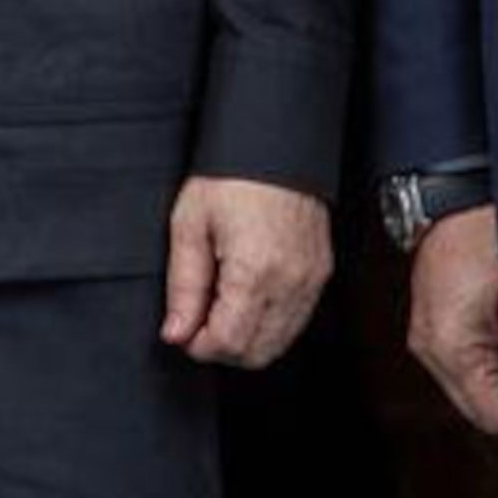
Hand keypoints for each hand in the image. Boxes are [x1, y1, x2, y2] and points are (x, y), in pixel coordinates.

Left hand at [160, 177, 331, 367]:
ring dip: (247, 339)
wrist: (275, 144)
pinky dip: (271, 325)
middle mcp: (290, 282)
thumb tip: (176, 332)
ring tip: (222, 306)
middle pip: (257, 353)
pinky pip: (297, 321)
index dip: (200, 345)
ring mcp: (311, 280)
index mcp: (255, 271)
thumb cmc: (232, 176)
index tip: (184, 331)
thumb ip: (183, 286)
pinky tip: (248, 300)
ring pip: (280, 343)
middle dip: (222, 347)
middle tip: (199, 320)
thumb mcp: (190, 224)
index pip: (229, 343)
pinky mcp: (321, 274)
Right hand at [407, 204, 497, 432]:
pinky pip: (466, 368)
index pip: (496, 417)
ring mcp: (426, 342)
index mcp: (450, 346)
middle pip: (483, 410)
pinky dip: (491, 359)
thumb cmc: (490, 235)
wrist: (458, 201)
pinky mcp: (432, 332)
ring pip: (475, 392)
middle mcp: (429, 349)